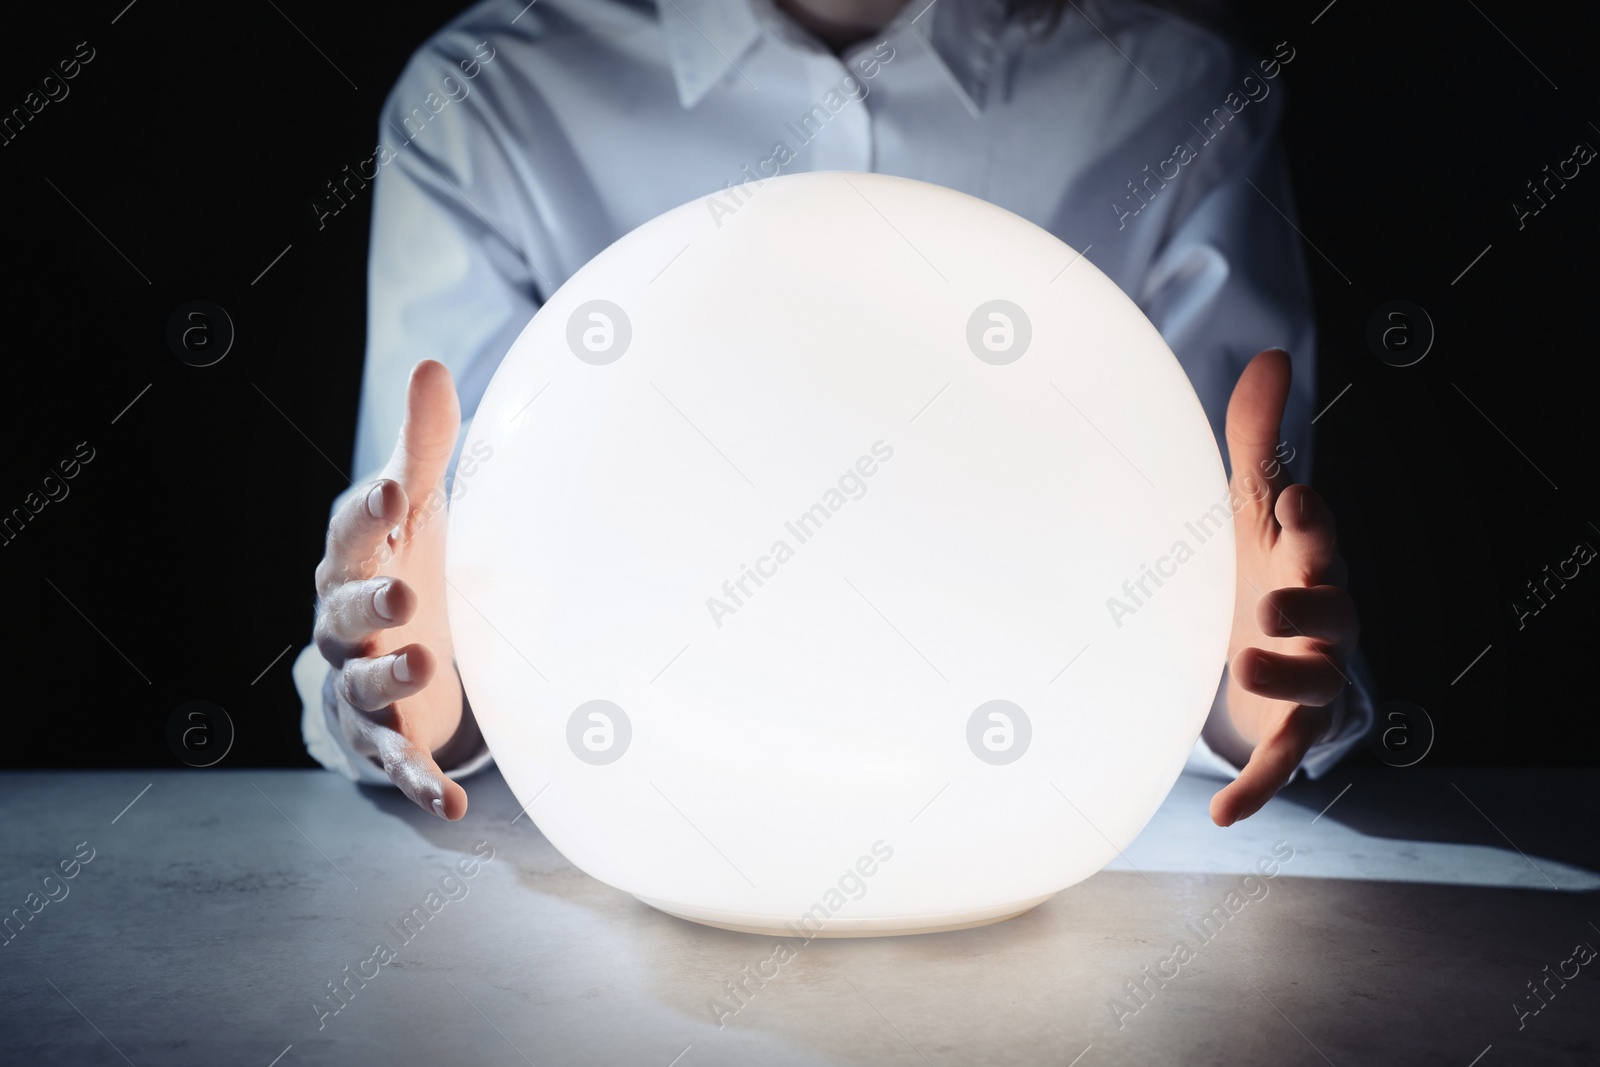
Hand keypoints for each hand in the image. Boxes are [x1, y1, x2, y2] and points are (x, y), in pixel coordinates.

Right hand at [313, 360, 475, 819]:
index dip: (369, 511)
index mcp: (353, 560)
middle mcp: (344, 623)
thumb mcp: (415, 509)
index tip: (394, 486)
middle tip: (406, 592)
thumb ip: (424, 449)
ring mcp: (361, 682)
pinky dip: (419, 784)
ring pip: (366, 683)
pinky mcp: (385, 736)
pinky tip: (449, 808)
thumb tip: (433, 367)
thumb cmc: (403, 561)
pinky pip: (398, 762)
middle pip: (347, 610)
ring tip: (426, 665)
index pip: (353, 532)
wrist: (384, 648)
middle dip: (372, 601)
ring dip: (392, 679)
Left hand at [1206, 349, 1358, 826]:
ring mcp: (1306, 677)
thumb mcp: (1246, 506)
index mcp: (1305, 561)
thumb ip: (1257, 439)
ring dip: (1285, 678)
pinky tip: (1225, 815)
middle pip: (1331, 611)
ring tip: (1245, 665)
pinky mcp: (1285, 731)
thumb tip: (1272, 355)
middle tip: (1271, 600)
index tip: (1294, 501)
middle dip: (1308, 603)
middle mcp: (1317, 620)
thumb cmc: (1250, 564)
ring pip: (1315, 682)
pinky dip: (1258, 788)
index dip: (1310, 523)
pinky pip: (1282, 762)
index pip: (1317, 538)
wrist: (1250, 643)